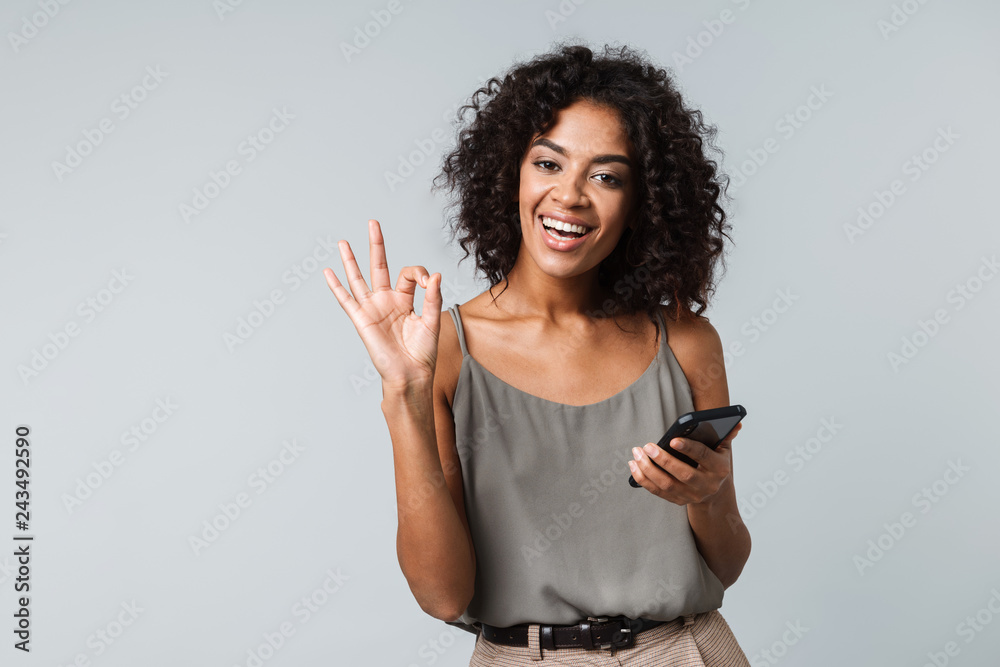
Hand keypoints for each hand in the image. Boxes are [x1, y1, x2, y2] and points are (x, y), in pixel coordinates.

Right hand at [323, 219, 441, 388]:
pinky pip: (346, 300)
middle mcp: (387, 301)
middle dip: (376, 244)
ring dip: (351, 260)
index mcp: (406, 300)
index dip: (419, 272)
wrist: (411, 375)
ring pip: (359, 278)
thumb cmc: (423, 352)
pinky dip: (336, 286)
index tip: (428, 282)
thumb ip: (433, 297)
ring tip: (343, 242)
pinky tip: (328, 272)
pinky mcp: (362, 320)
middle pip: (379, 266)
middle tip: (373, 223)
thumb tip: (434, 275)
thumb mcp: (432, 321)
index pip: (409, 274)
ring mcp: (373, 309)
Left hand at [628, 422, 741, 505]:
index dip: (689, 449)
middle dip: (663, 460)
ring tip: (637, 453)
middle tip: (647, 446)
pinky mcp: (678, 501)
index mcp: (720, 468)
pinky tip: (634, 466)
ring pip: (667, 485)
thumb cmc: (715, 463)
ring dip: (649, 469)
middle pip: (683, 473)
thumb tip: (736, 424)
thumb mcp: (723, 450)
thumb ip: (726, 436)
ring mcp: (692, 495)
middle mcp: (707, 485)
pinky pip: (658, 492)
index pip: (704, 457)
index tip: (673, 440)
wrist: (715, 492)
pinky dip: (643, 479)